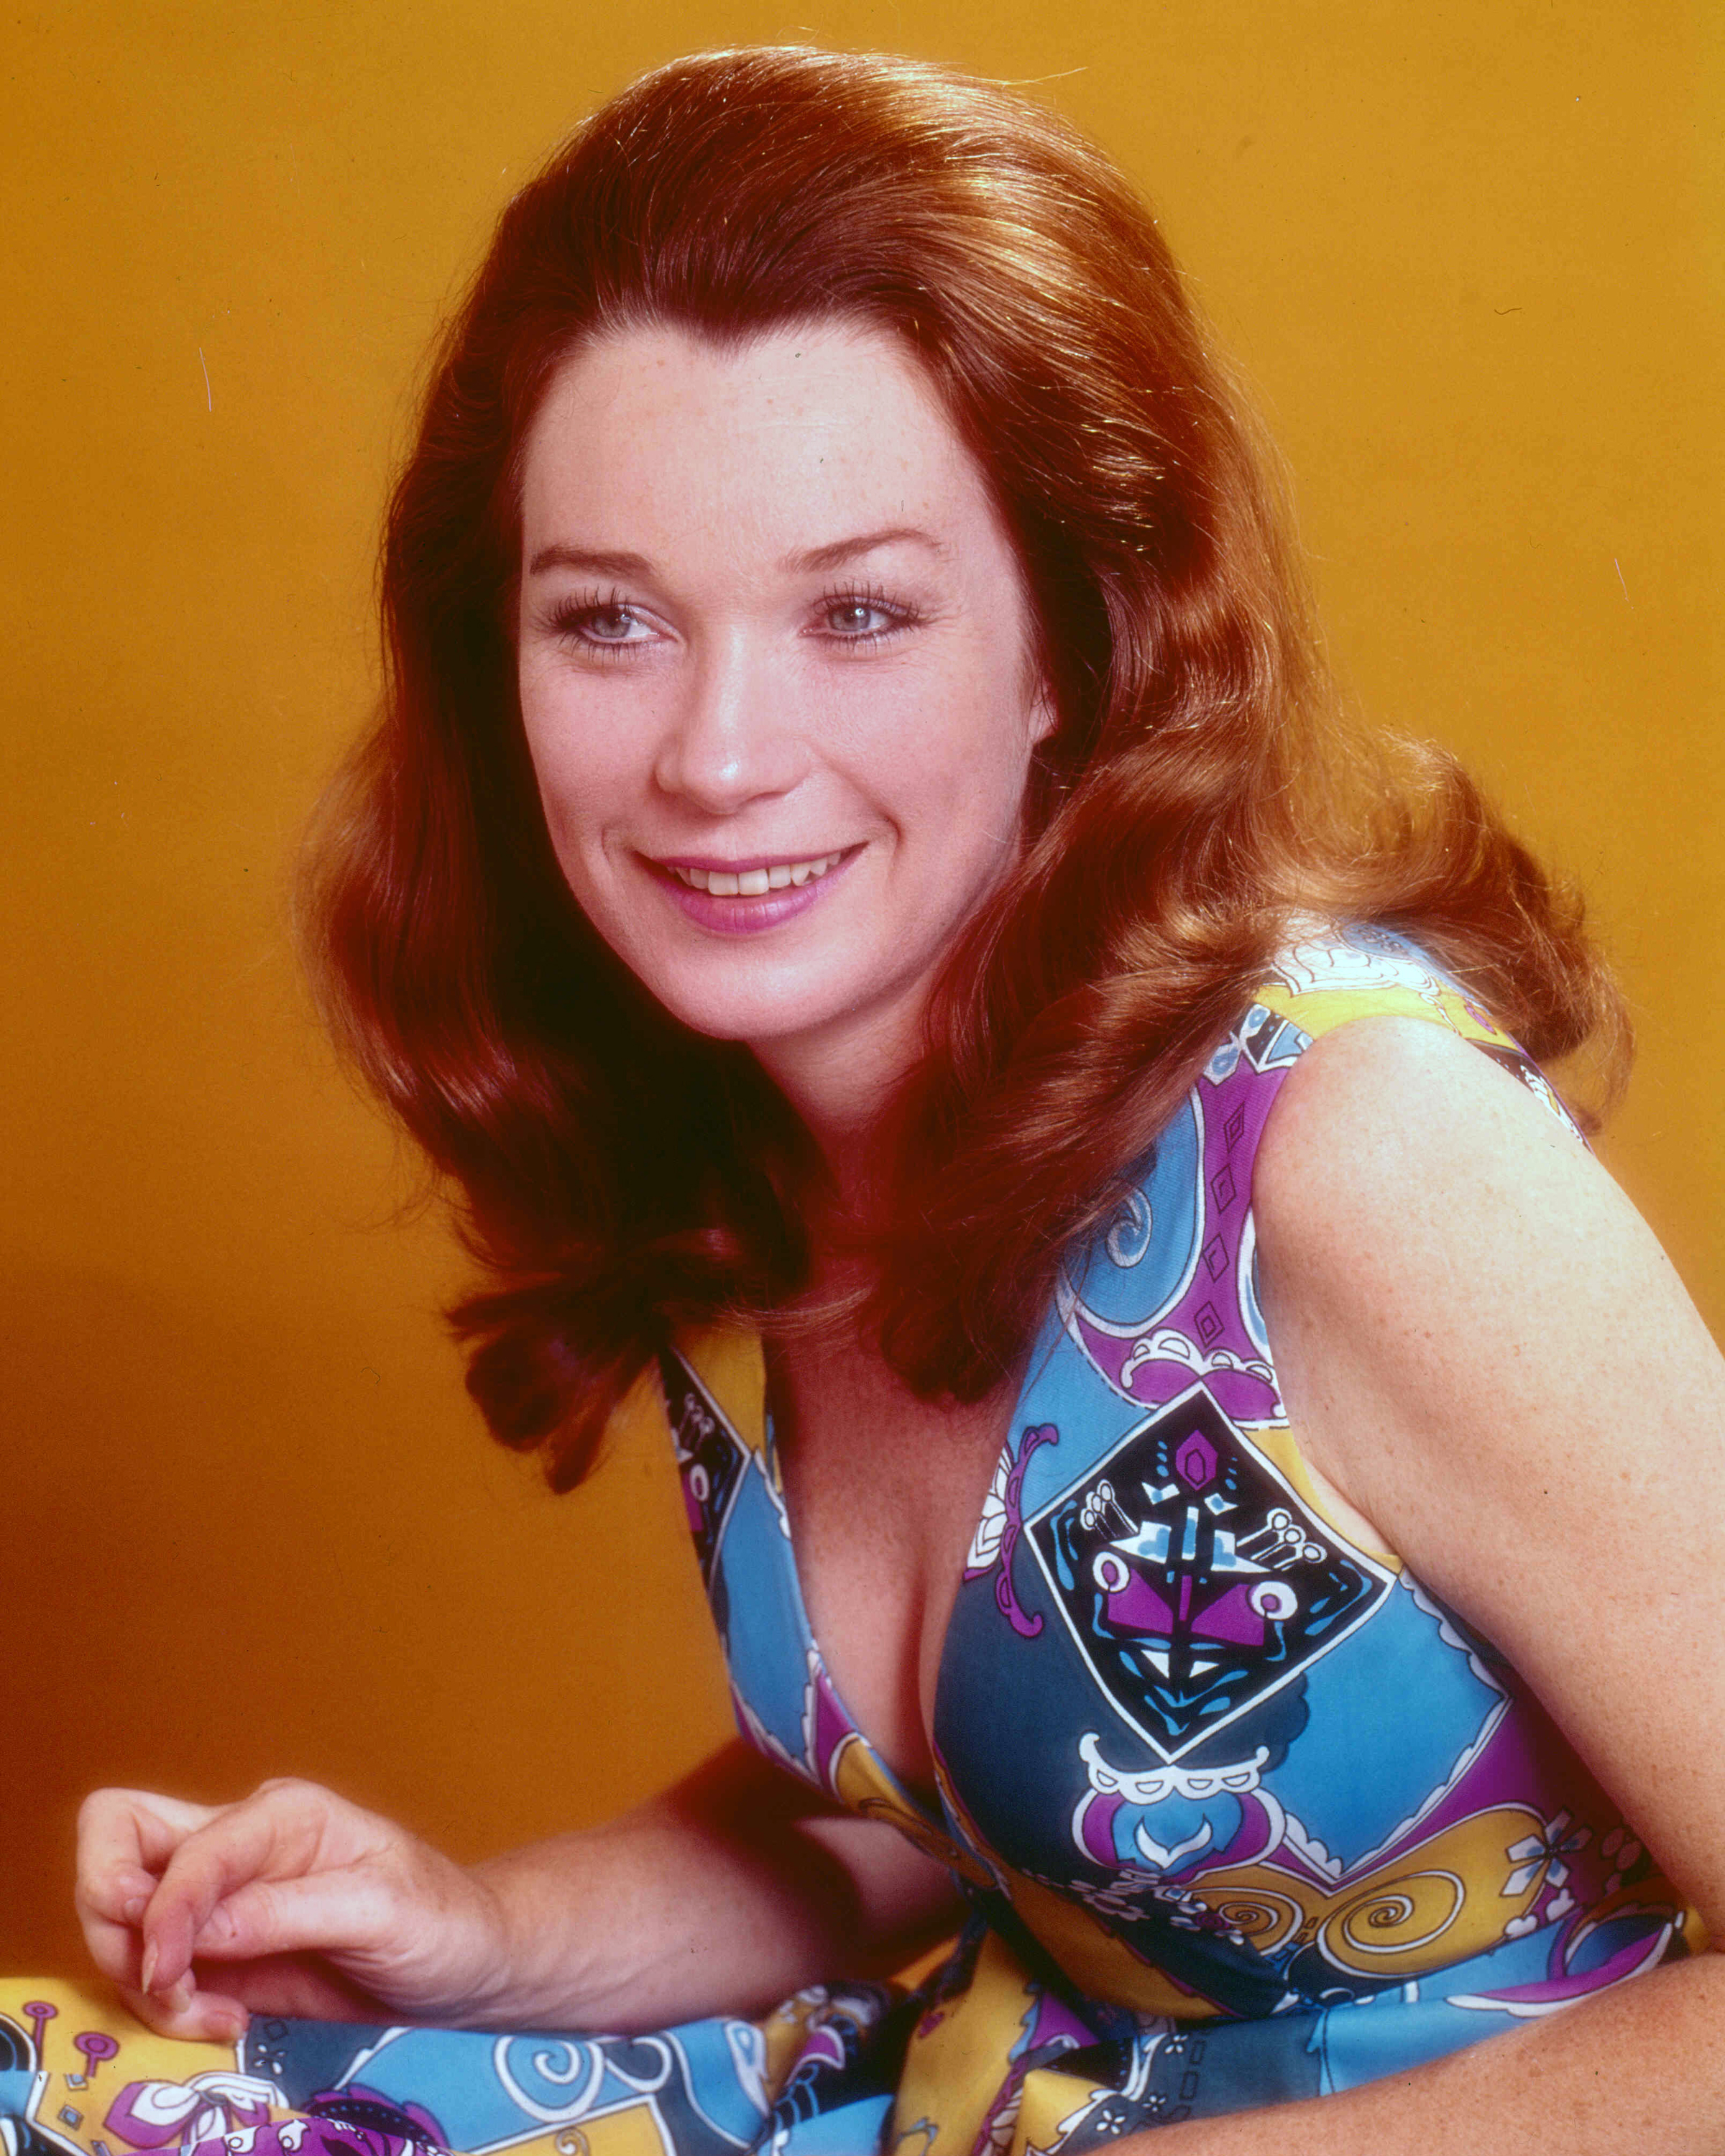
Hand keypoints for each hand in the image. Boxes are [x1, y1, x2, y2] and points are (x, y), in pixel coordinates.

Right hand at [76, 1779, 509, 2041]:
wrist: (463, 1965)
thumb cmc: (440, 1921)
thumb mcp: (382, 1911)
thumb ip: (288, 1914)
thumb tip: (195, 1932)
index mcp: (283, 1815)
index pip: (185, 1848)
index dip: (163, 1911)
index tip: (169, 1975)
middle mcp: (239, 1843)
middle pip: (117, 1840)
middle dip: (114, 1918)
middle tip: (165, 1982)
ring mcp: (220, 1896)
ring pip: (120, 1911)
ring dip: (141, 1976)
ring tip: (211, 2015)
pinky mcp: (215, 1949)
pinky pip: (146, 1967)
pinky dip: (162, 2003)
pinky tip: (224, 2020)